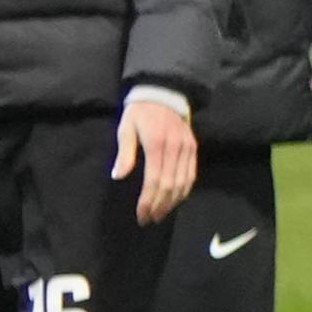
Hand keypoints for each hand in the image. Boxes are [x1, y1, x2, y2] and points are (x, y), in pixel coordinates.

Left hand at [112, 93, 199, 223]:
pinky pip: (192, 175)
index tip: (141, 215)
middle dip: (159, 206)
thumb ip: (125, 152)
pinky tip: (175, 200)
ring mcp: (187, 149)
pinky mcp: (193, 148)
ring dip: (172, 202)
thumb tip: (118, 175)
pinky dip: (184, 191)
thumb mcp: (126, 127)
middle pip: (170, 186)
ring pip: (183, 183)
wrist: (163, 93)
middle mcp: (175, 149)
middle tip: (149, 219)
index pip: (154, 181)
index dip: (148, 201)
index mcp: (157, 144)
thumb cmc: (140, 112)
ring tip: (161, 214)